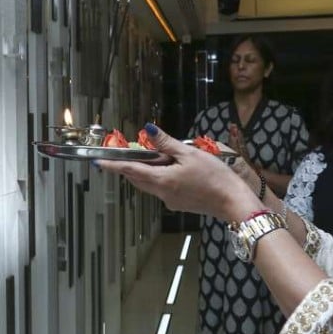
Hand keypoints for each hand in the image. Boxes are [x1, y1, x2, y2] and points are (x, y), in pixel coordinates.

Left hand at [97, 124, 259, 221]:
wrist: (233, 202)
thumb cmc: (215, 177)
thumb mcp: (190, 154)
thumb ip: (166, 143)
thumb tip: (148, 130)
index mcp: (162, 180)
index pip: (131, 171)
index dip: (114, 166)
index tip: (99, 162)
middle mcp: (162, 194)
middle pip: (138, 179)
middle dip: (130, 167)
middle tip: (124, 154)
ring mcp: (171, 201)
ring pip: (150, 184)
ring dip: (146, 172)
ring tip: (154, 157)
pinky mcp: (180, 204)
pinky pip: (162, 189)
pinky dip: (160, 177)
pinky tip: (173, 168)